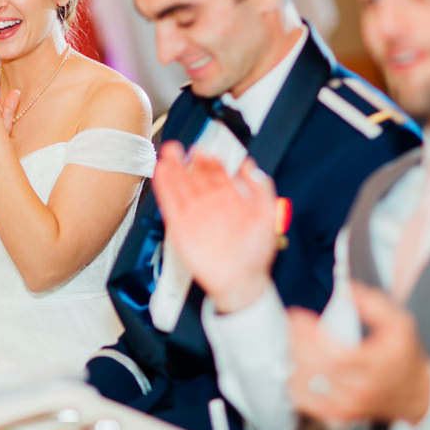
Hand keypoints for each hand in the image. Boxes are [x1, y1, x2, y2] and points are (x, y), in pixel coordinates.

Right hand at [152, 142, 277, 312]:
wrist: (239, 281)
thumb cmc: (254, 255)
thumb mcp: (266, 216)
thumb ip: (261, 189)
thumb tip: (249, 166)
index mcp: (230, 200)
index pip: (217, 173)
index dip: (211, 160)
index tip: (206, 149)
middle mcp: (211, 205)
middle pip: (196, 176)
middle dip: (188, 160)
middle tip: (182, 147)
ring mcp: (195, 214)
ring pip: (181, 186)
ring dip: (173, 169)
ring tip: (168, 153)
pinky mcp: (181, 226)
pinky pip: (170, 202)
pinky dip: (164, 187)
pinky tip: (162, 172)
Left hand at [288, 282, 429, 424]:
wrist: (417, 394)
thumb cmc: (405, 357)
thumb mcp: (400, 323)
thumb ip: (374, 303)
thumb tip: (347, 289)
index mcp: (375, 366)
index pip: (336, 354)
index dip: (310, 334)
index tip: (297, 316)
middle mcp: (360, 389)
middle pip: (317, 369)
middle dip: (297, 342)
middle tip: (292, 325)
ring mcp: (348, 406)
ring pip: (307, 385)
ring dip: (294, 360)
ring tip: (293, 342)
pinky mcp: (339, 415)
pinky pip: (307, 403)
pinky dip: (295, 384)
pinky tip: (295, 367)